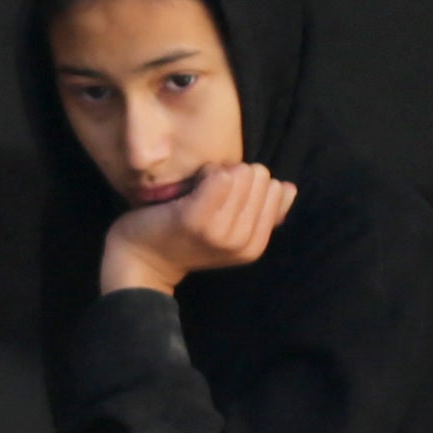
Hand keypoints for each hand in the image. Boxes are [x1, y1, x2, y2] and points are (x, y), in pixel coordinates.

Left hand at [102, 162, 296, 295]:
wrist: (143, 259)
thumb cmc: (185, 239)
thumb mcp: (231, 231)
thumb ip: (262, 212)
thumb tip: (289, 188)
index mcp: (254, 246)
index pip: (277, 190)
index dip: (251, 185)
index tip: (226, 200)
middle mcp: (242, 242)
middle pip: (261, 178)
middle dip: (237, 176)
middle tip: (210, 195)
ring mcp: (220, 231)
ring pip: (242, 174)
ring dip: (219, 173)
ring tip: (199, 193)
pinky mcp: (197, 218)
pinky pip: (219, 176)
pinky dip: (205, 174)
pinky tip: (190, 189)